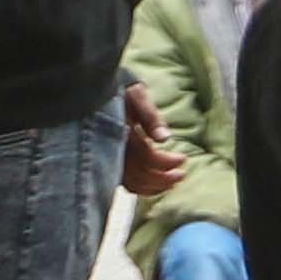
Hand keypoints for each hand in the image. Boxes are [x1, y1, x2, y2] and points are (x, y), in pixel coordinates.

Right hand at [118, 80, 184, 200]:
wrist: (97, 91)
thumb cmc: (121, 90)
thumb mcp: (137, 95)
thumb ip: (151, 116)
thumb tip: (164, 138)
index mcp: (122, 133)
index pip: (147, 157)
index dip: (167, 162)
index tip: (183, 159)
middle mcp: (113, 149)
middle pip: (141, 175)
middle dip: (164, 178)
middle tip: (181, 174)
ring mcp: (109, 159)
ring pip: (133, 184)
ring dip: (155, 187)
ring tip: (172, 182)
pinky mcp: (108, 164)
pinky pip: (125, 184)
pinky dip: (142, 188)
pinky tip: (155, 186)